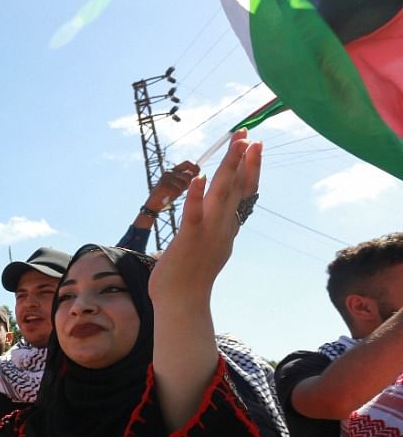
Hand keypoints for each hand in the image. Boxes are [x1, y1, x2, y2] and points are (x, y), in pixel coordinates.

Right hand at [148, 160, 199, 209]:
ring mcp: (165, 177)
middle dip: (188, 185)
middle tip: (180, 190)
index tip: (197, 176)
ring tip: (173, 194)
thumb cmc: (169, 195)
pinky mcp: (163, 184)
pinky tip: (168, 196)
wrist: (154, 204)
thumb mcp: (180, 186)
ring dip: (180, 191)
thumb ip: (188, 180)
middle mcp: (169, 171)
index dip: (195, 168)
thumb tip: (201, 175)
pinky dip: (175, 195)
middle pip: (188, 176)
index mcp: (174, 170)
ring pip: (184, 183)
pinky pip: (177, 190)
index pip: (188, 163)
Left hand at [151, 131, 260, 301]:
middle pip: (239, 188)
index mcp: (227, 228)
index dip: (251, 168)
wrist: (182, 302)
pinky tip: (199, 177)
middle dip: (245, 160)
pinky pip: (194, 214)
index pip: (244, 193)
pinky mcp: (189, 240)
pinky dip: (197, 195)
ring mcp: (207, 233)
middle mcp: (222, 228)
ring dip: (229, 168)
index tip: (255, 146)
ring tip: (236, 144)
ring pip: (222, 195)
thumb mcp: (208, 246)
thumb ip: (214, 228)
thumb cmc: (189, 276)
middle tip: (249, 134)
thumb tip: (215, 216)